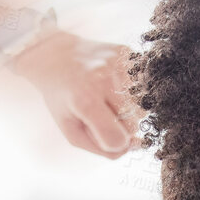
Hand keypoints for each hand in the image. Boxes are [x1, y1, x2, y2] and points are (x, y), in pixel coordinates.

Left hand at [11, 28, 138, 157]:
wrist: (56, 56)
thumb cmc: (63, 98)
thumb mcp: (72, 131)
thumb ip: (102, 147)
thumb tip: (139, 144)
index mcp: (85, 100)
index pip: (117, 139)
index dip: (112, 142)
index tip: (101, 132)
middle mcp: (103, 78)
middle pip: (133, 124)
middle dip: (120, 125)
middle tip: (101, 111)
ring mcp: (117, 63)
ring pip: (141, 106)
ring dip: (127, 108)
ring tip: (105, 94)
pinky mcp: (127, 52)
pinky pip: (143, 86)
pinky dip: (132, 91)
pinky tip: (114, 83)